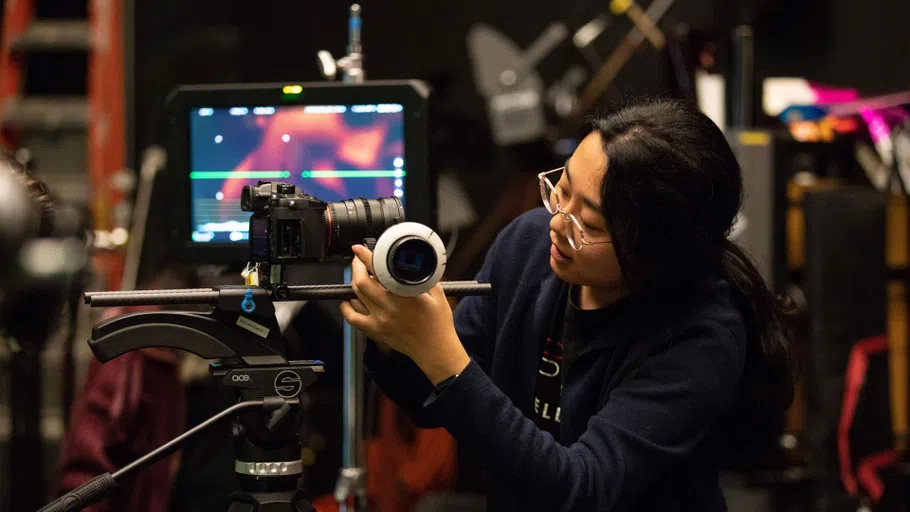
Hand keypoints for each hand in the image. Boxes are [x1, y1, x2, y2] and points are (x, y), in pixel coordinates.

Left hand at [340, 245, 469, 384]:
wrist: (435, 350)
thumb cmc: (438, 324)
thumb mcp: (437, 294)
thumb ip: (423, 277)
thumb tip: (413, 263)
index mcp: (404, 295)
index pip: (378, 271)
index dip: (365, 257)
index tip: (359, 249)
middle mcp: (389, 307)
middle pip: (361, 282)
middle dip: (356, 268)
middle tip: (358, 261)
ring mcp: (380, 320)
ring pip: (355, 297)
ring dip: (354, 284)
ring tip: (359, 278)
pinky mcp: (375, 331)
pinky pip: (353, 318)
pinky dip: (346, 307)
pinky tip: (348, 300)